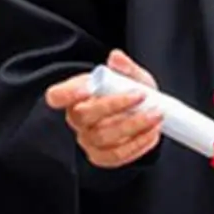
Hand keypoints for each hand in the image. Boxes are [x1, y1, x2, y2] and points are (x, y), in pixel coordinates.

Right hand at [45, 49, 162, 168]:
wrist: (140, 114)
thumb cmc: (129, 92)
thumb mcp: (130, 75)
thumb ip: (124, 67)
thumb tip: (116, 57)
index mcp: (75, 94)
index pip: (57, 96)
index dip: (68, 93)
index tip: (89, 87)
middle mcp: (76, 119)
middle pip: (85, 117)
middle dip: (115, 105)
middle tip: (142, 95)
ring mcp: (87, 140)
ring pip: (104, 137)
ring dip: (134, 126)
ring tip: (156, 114)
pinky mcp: (101, 156)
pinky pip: (117, 155)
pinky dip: (137, 144)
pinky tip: (152, 133)